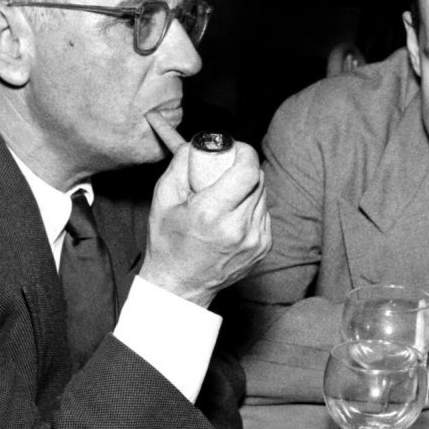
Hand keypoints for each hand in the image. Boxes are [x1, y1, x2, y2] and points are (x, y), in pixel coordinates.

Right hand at [140, 140, 270, 305]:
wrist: (180, 286)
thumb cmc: (167, 242)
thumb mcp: (164, 199)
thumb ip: (181, 164)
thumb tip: (199, 142)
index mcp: (211, 214)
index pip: (247, 171)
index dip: (245, 152)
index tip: (235, 148)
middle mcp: (238, 228)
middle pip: (257, 179)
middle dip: (243, 167)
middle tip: (226, 168)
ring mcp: (255, 240)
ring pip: (263, 195)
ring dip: (248, 187)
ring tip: (226, 195)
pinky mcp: (264, 247)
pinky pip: (264, 213)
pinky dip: (251, 207)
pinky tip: (233, 214)